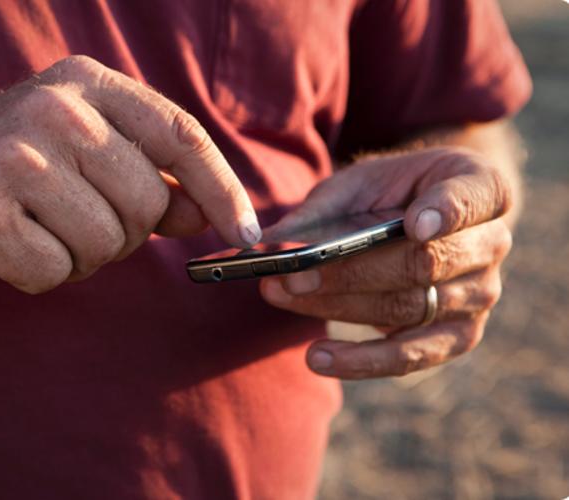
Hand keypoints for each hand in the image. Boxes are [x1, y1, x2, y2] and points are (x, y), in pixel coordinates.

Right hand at [0, 55, 259, 296]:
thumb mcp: (75, 159)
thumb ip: (145, 177)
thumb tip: (205, 210)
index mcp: (80, 84)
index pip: (180, 135)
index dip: (222, 189)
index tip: (246, 233)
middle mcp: (51, 107)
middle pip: (148, 203)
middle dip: (120, 234)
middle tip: (68, 224)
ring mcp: (15, 155)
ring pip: (107, 243)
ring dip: (77, 256)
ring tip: (31, 231)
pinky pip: (56, 270)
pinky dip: (37, 275)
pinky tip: (1, 250)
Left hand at [259, 148, 513, 378]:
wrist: (419, 219)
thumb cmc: (388, 193)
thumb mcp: (359, 182)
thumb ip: (325, 208)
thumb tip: (269, 245)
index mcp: (480, 188)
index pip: (470, 199)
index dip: (446, 212)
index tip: (413, 225)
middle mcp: (492, 244)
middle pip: (424, 264)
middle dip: (352, 272)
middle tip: (293, 273)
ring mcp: (478, 295)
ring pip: (407, 308)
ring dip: (338, 308)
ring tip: (283, 299)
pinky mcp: (456, 337)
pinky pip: (410, 357)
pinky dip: (360, 362)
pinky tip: (317, 358)